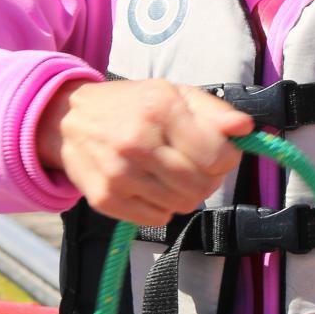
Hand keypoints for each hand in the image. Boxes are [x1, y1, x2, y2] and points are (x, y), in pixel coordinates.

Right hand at [37, 79, 252, 224]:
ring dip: (186, 194)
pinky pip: (157, 219)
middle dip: (209, 179)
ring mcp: (119, 174)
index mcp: (160, 109)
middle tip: (196, 166)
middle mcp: (138, 142)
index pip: (217, 155)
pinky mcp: (105, 199)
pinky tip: (151, 186)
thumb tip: (245, 128)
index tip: (218, 153)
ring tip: (172, 175)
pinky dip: (162, 207)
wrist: (68, 120)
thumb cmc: (131, 106)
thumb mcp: (173, 94)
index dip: (227, 158)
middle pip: (201, 185)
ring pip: (182, 205)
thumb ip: (214, 112)